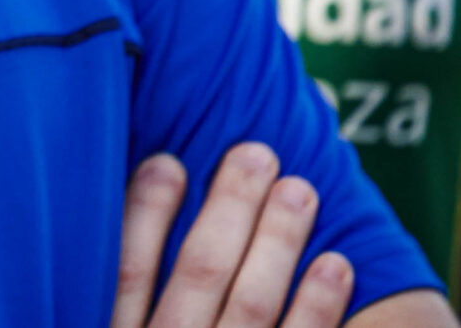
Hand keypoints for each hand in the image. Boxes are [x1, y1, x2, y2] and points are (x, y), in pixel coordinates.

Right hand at [114, 143, 354, 327]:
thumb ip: (124, 289)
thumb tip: (145, 184)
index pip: (127, 269)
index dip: (146, 211)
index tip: (167, 161)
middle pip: (200, 273)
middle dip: (230, 208)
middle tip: (256, 155)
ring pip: (251, 303)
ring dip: (278, 242)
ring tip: (300, 191)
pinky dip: (317, 306)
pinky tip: (335, 264)